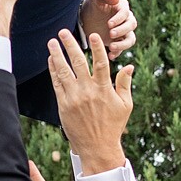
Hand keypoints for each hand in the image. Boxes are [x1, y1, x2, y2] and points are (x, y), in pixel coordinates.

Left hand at [46, 28, 132, 172]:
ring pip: (63, 71)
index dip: (96, 48)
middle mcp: (87, 91)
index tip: (92, 35)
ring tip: (52, 42)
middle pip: (77, 63)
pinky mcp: (63, 105)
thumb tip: (129, 66)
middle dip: (70, 45)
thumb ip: (124, 84)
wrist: (97, 148)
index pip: (100, 63)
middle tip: (63, 32)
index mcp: (104, 90)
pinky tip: (51, 60)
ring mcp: (74, 98)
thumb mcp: (125, 105)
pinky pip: (57, 84)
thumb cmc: (113, 126)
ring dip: (57, 55)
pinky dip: (53, 70)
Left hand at [78, 0, 136, 57]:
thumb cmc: (92, 3)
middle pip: (131, 25)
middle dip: (122, 30)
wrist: (86, 15)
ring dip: (123, 44)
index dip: (119, 19)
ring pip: (131, 39)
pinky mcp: (118, 41)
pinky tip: (110, 56)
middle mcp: (126, 19)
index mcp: (122, 7)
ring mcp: (123, 31)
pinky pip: (122, 49)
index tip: (109, 24)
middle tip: (110, 34)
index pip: (125, 13)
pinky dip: (118, 53)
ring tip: (111, 47)